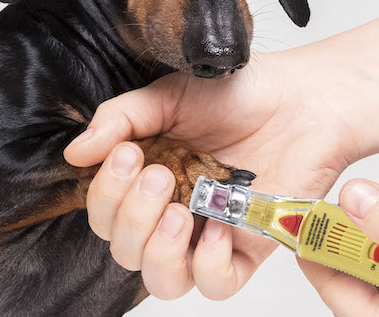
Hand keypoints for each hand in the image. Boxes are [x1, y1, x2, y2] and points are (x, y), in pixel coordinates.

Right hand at [63, 49, 363, 299]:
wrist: (303, 99)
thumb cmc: (241, 93)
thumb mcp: (169, 95)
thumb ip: (121, 119)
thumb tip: (76, 153)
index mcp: (148, 176)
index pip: (104, 211)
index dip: (105, 193)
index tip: (126, 154)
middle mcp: (172, 209)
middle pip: (124, 249)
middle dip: (129, 216)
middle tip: (155, 174)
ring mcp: (208, 231)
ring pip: (162, 280)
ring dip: (156, 251)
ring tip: (177, 210)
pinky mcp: (248, 246)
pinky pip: (216, 284)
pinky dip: (207, 265)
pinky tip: (216, 227)